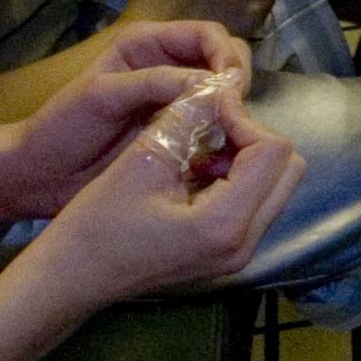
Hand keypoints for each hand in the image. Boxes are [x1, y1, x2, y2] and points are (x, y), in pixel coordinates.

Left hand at [2, 22, 253, 213]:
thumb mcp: (102, 95)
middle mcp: (169, 68)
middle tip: (234, 113)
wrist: (39, 177)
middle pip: (225, 61)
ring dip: (233, 112)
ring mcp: (176, 104)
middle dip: (235, 83)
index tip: (232, 86)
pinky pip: (214, 128)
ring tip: (229, 135)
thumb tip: (213, 83)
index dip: (226, 55)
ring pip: (224, 97)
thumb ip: (154, 82)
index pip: (207, 35)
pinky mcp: (178, 136)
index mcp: (149, 45)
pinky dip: (223, 137)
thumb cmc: (60, 128)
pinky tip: (219, 154)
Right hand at [29, 89, 305, 306]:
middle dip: (253, 136)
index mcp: (224, 224)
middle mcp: (243, 244)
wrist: (72, 276)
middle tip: (211, 122)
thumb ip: (190, 117)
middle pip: (287, 169)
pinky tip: (197, 167)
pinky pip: (255, 202)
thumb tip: (221, 84)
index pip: (273, 152)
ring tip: (201, 143)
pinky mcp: (228, 253)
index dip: (244, 118)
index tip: (211, 104)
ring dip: (246, 155)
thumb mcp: (145, 158)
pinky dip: (238, 177)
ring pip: (275, 185)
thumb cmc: (97, 222)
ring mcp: (239, 253)